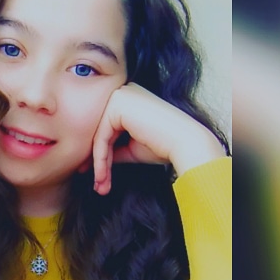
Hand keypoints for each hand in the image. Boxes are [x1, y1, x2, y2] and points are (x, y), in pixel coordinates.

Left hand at [91, 83, 225, 194]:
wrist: (185, 143)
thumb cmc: (164, 146)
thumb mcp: (132, 148)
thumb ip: (113, 149)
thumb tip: (95, 161)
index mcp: (128, 100)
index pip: (107, 131)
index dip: (101, 156)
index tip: (99, 179)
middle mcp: (123, 93)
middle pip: (101, 132)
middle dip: (98, 162)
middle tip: (98, 186)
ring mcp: (119, 96)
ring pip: (99, 136)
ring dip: (99, 164)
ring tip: (101, 186)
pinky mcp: (117, 104)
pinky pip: (101, 136)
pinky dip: (100, 159)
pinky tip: (103, 176)